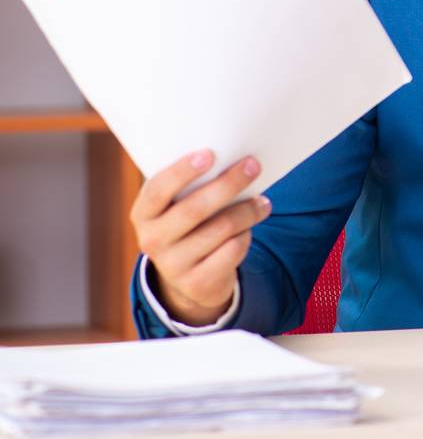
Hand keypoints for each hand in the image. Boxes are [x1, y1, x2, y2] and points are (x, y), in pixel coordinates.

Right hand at [130, 150, 270, 326]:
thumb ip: (192, 185)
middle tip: (253, 166)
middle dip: (228, 184)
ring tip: (263, 202)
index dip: (182, 171)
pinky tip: (249, 229)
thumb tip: (234, 159)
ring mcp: (172, 266)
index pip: (158, 190)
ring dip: (248, 211)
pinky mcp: (196, 284)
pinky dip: (245, 235)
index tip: (210, 154)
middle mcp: (152, 240)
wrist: (187, 276)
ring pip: (220, 229)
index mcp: (143, 214)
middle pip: (194, 208)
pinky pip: (231, 251)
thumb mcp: (177, 206)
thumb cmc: (188, 223)